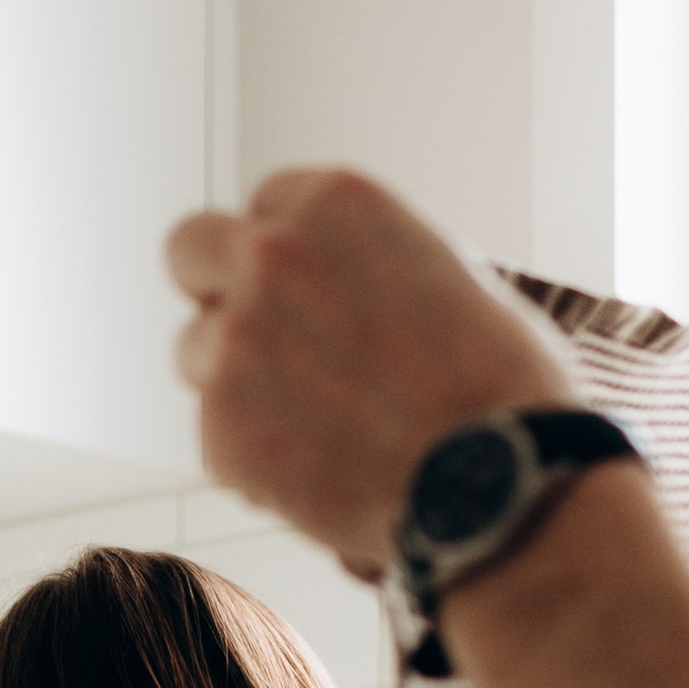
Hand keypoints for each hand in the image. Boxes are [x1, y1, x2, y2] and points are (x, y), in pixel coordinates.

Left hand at [168, 171, 577, 570]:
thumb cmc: (499, 388)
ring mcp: (237, 342)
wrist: (497, 485)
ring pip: (195, 352)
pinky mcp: (219, 427)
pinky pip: (214, 439)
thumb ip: (368, 264)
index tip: (300, 297)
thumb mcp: (446, 273)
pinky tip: (320, 478)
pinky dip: (252, 463)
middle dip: (213, 289)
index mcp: (334, 202)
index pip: (264, 207)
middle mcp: (272, 257)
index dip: (281, 257)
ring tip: (315, 431)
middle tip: (247, 338)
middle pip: (190, 248)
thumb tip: (338, 289)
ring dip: (235, 387)